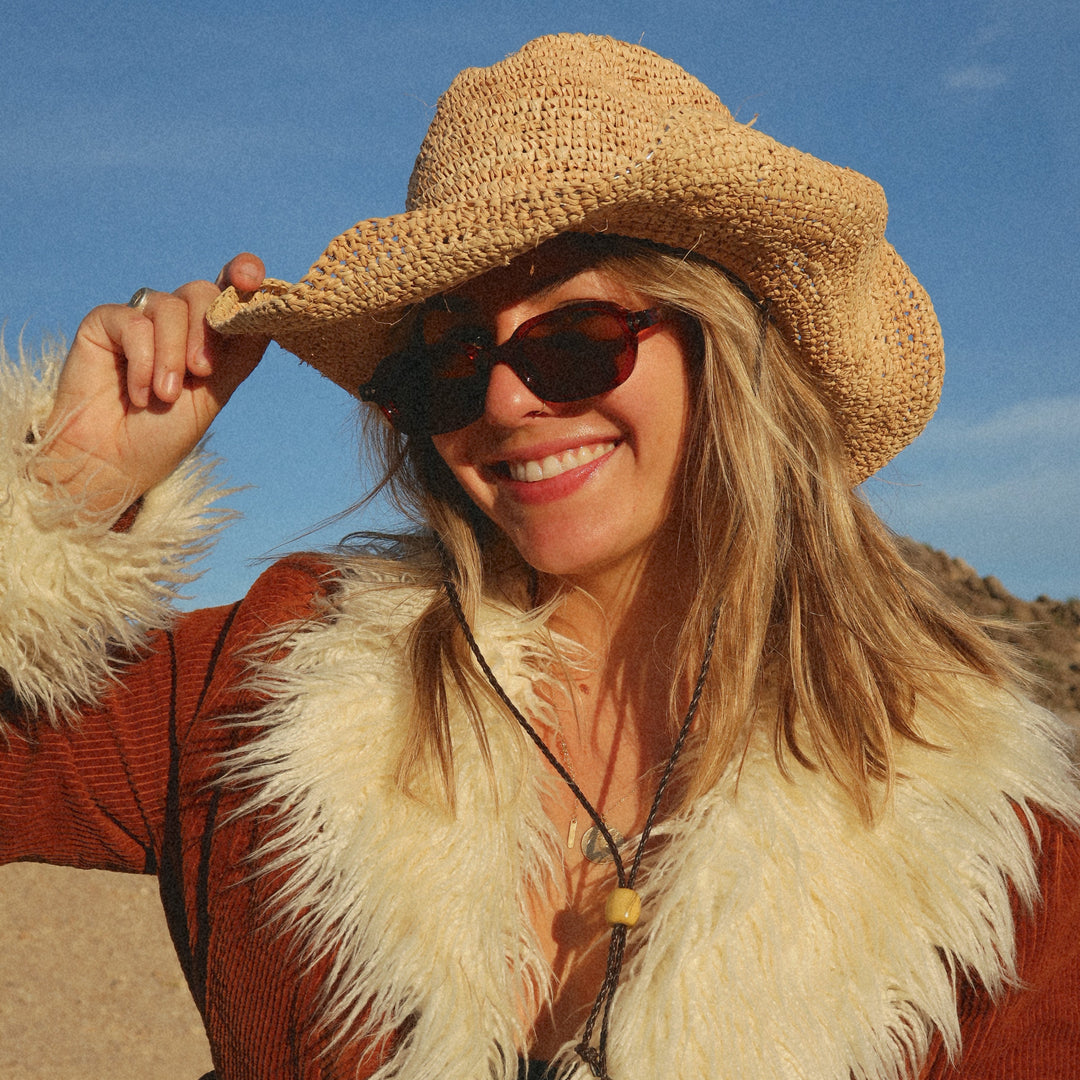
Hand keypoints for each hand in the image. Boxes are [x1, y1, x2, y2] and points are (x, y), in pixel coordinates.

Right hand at [37, 254, 268, 517]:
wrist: (116, 462)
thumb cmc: (165, 431)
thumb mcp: (216, 392)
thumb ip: (240, 352)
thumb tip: (267, 312)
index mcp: (208, 333)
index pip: (229, 288)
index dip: (243, 273)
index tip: (251, 279)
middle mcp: (176, 320)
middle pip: (202, 292)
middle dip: (207, 331)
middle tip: (201, 373)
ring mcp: (140, 318)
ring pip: (170, 306)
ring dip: (172, 356)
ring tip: (165, 396)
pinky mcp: (104, 323)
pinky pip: (133, 322)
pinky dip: (142, 361)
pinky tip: (139, 393)